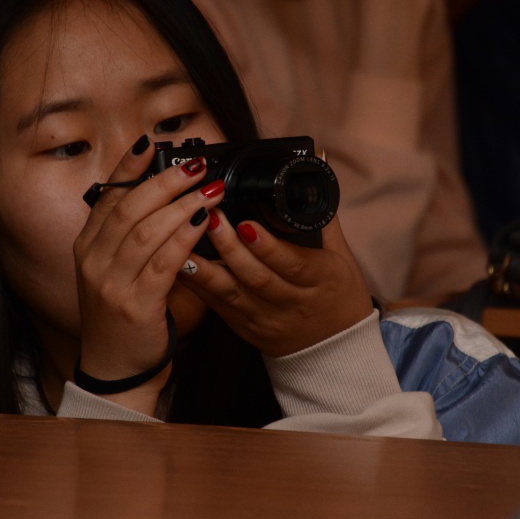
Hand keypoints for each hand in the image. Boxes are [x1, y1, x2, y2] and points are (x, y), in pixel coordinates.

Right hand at [73, 139, 224, 411]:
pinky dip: (183, 238)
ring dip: (181, 205)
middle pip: (129, 208)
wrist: (115, 369)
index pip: (108, 196)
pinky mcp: (135, 305)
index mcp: (87, 247)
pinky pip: (162, 263)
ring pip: (146, 231)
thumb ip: (136, 237)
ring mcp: (111, 284)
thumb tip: (171, 198)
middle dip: (165, 181)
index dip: (129, 167)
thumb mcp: (118, 270)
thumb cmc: (123, 316)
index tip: (151, 143)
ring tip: (209, 189)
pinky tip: (202, 222)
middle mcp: (93, 261)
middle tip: (196, 165)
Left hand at [177, 212, 372, 357]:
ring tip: (182, 239)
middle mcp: (291, 303)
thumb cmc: (339, 297)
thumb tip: (318, 164)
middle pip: (256, 276)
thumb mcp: (342, 257)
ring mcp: (264, 319)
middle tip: (207, 215)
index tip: (246, 223)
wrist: (333, 354)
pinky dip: (196, 285)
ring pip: (230, 293)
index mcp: (321, 280)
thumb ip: (323, 214)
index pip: (292, 263)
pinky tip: (177, 265)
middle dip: (229, 246)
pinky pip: (217, 306)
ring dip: (203, 266)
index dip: (267, 246)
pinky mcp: (244, 329)